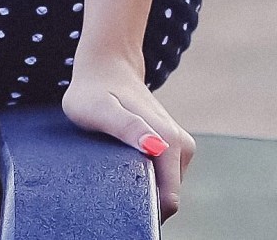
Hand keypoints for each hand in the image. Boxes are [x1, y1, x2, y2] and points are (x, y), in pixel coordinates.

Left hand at [62, 52, 195, 222]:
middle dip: (143, 200)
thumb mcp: (101, 108)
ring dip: (143, 189)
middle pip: (168, 197)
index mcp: (169, 141)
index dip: (146, 211)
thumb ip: (127, 127)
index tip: (120, 205)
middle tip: (111, 185)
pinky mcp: (171, 147)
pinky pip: (162, 177)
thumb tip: (155, 147)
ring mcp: (178, 146)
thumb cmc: (96, 88)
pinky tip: (124, 169)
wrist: (107, 64)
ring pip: (166, 188)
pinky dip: (145, 180)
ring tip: (114, 173)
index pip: (169, 200)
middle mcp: (181, 146)